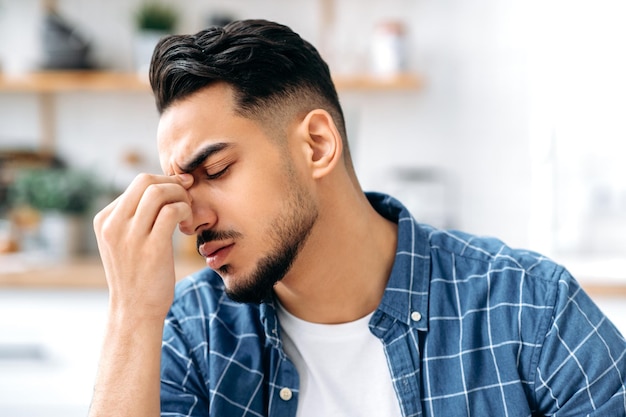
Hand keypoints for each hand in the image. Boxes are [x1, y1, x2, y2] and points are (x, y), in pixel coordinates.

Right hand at [93, 173, 193, 321]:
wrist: (135, 311)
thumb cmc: (137, 275)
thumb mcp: (125, 242)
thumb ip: (136, 216)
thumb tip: (165, 185)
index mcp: (104, 220)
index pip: (137, 184)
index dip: (164, 183)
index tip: (180, 194)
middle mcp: (113, 224)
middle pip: (146, 180)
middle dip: (172, 184)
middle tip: (187, 199)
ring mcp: (130, 236)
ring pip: (159, 192)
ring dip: (181, 197)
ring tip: (187, 214)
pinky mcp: (151, 248)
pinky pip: (172, 211)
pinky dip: (186, 211)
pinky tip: (188, 226)